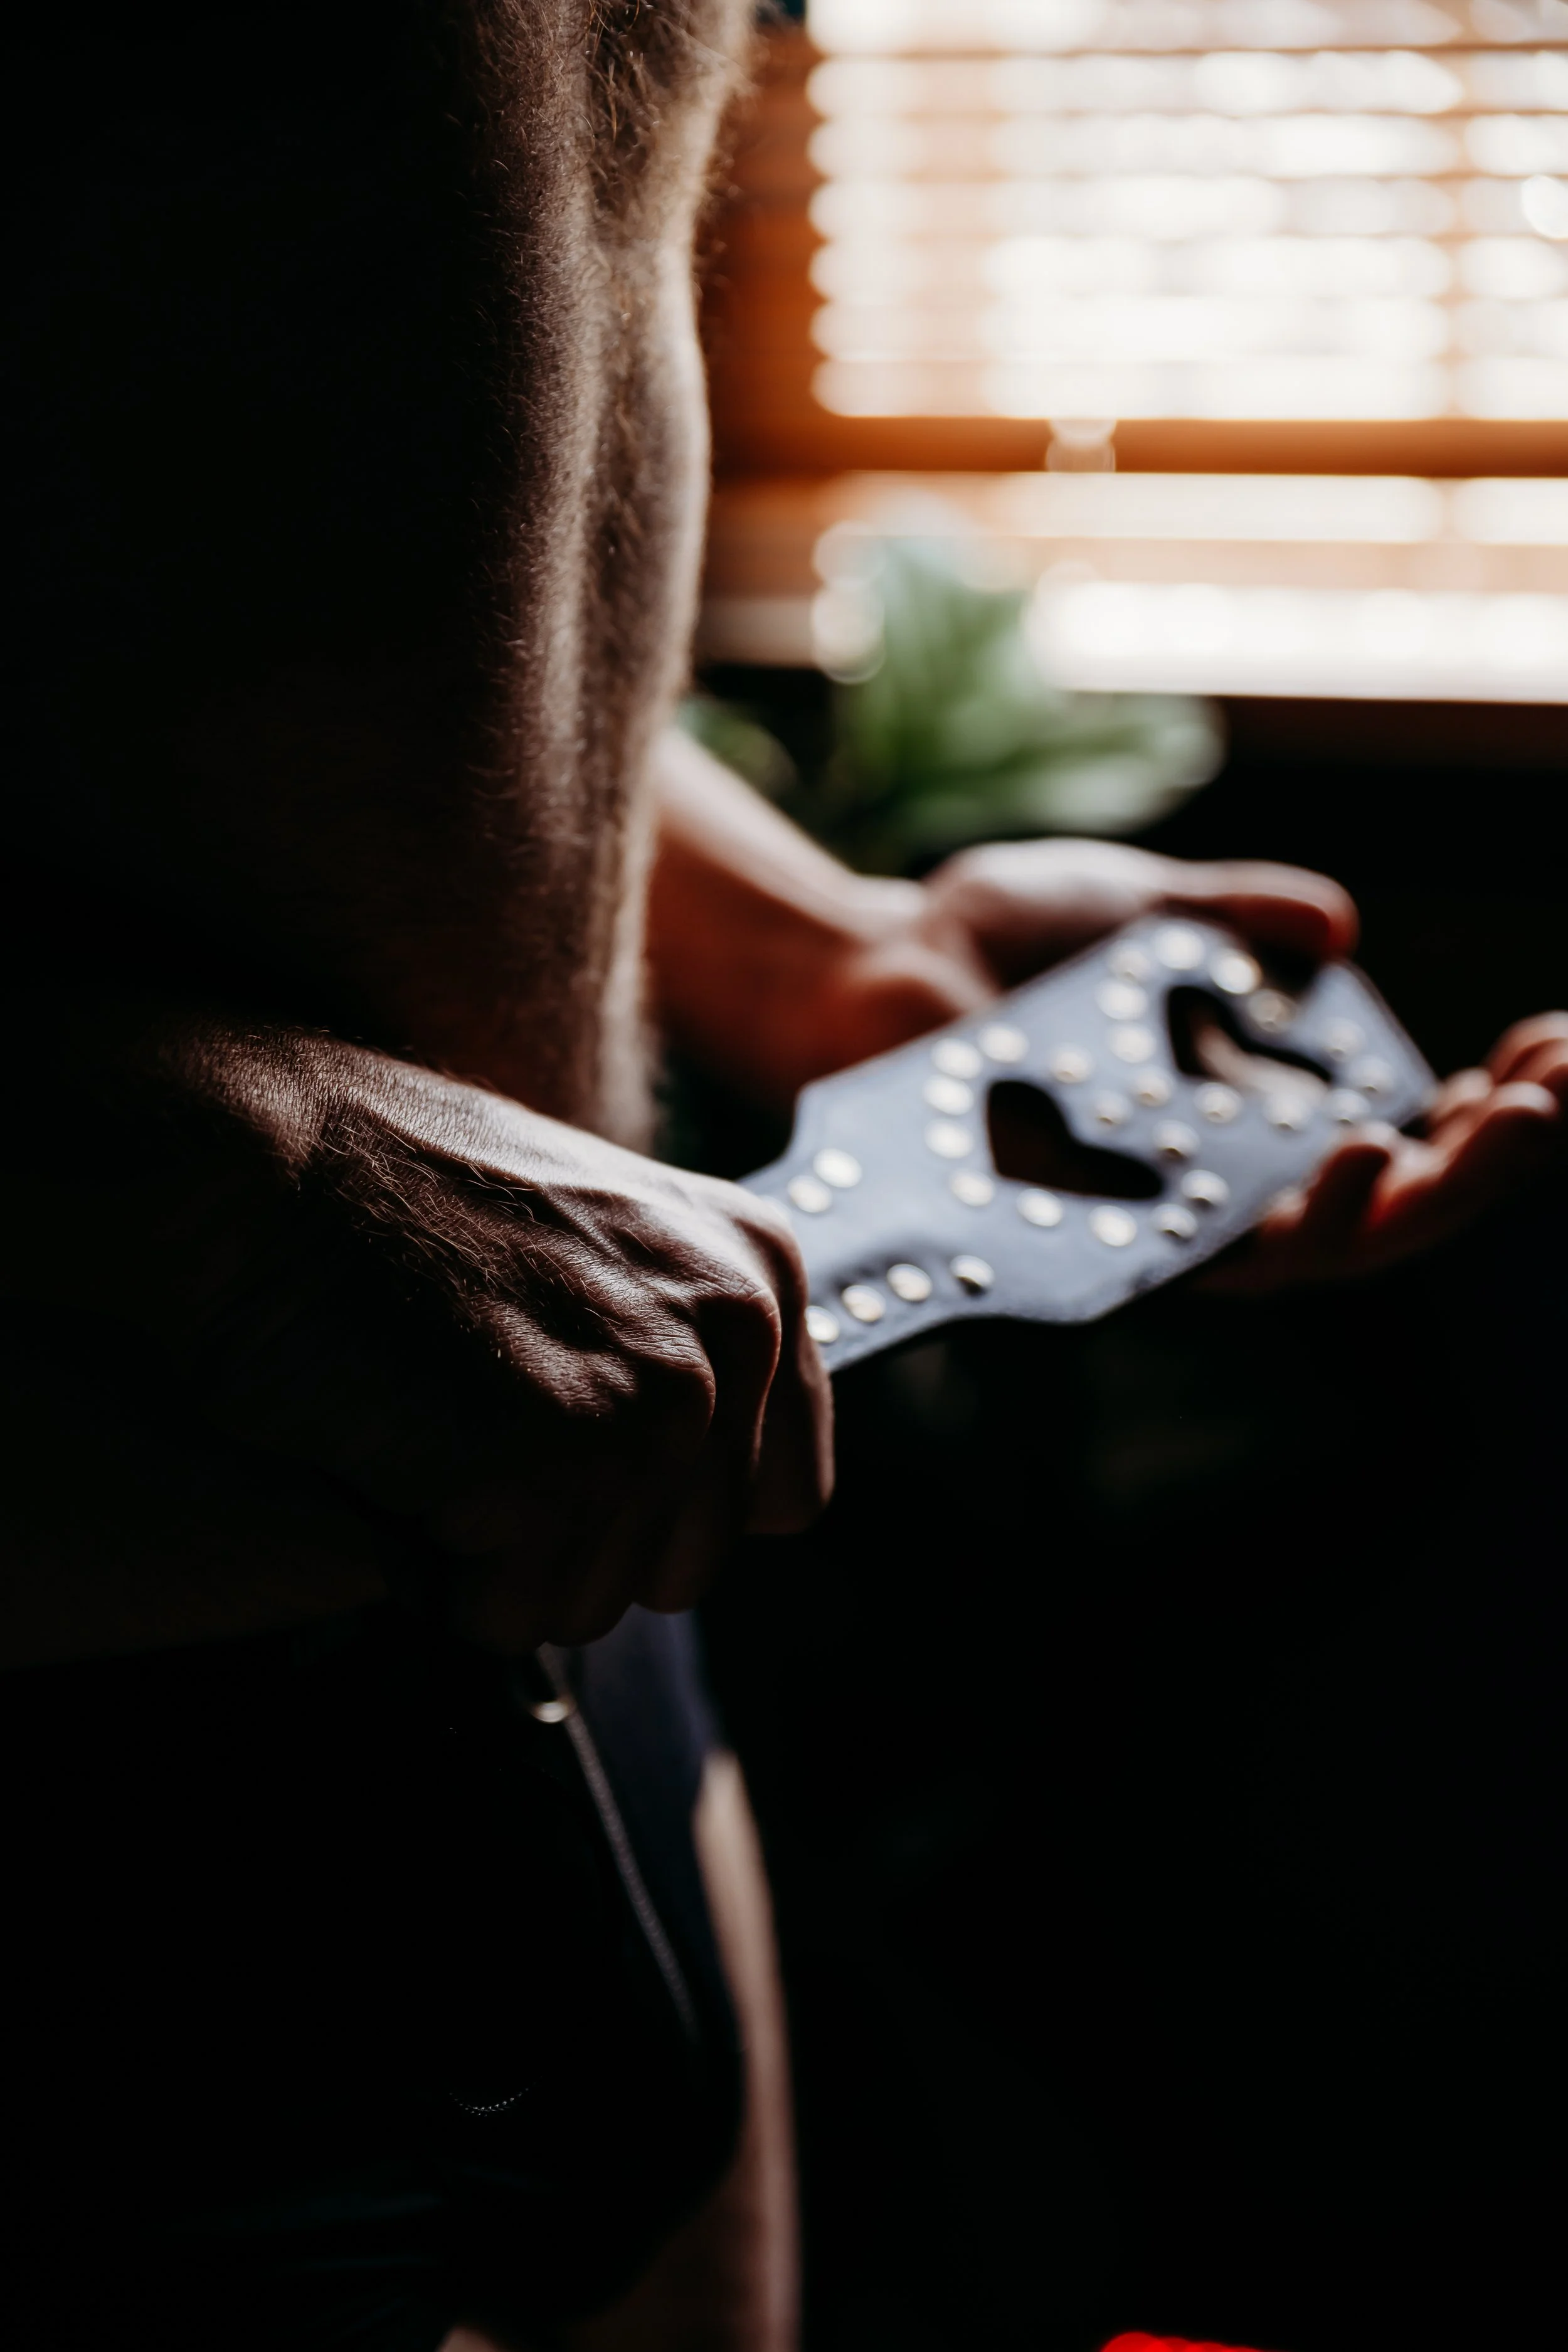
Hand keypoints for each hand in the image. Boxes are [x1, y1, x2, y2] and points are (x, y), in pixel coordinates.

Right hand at [9, 1004, 832, 1657]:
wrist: (269, 1161)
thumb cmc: (396, 1199)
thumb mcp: (599, 1240)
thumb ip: (680, 1345)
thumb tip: (702, 1490)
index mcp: (759, 1270)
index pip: (783, 1497)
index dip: (662, 1507)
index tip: (572, 1448)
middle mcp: (735, 1329)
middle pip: (684, 1571)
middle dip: (570, 1540)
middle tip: (473, 1428)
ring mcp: (655, 1393)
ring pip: (591, 1605)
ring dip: (494, 1559)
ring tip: (432, 1429)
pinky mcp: (561, 1457)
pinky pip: (505, 1610)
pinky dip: (434, 1569)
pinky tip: (398, 1458)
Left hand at [795, 838, 1564, 1290]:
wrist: (876, 962)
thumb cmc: (1003, 938)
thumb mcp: (1150, 902)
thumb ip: (1242, 916)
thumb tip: (1338, 928)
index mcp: (1259, 1111)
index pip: (1411, 1126)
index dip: (1497, 1100)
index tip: (1559, 1044)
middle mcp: (1230, 1183)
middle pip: (1398, 1202)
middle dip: (1496, 1156)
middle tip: (1559, 1095)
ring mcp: (1171, 1221)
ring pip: (1332, 1245)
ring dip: (1430, 1192)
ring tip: (1502, 1126)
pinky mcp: (1109, 1246)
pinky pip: (1220, 1259)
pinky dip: (1302, 1217)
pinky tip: (1364, 1156)